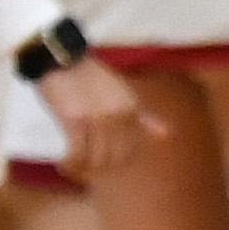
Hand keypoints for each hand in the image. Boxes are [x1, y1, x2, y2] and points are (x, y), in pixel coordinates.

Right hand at [37, 55, 159, 182]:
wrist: (62, 61)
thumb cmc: (91, 77)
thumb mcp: (123, 95)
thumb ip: (144, 116)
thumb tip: (166, 134)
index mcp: (131, 109)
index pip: (131, 149)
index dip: (117, 162)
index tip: (103, 163)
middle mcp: (117, 115)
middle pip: (113, 158)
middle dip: (99, 168)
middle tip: (85, 168)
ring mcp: (96, 118)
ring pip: (94, 158)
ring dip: (83, 168)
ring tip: (72, 167)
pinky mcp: (74, 119)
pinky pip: (76, 152)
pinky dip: (70, 163)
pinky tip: (64, 163)